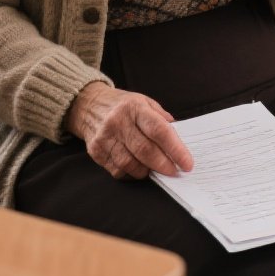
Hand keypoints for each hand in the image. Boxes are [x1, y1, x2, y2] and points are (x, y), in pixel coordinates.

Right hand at [65, 82, 192, 180]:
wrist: (88, 105)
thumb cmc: (122, 105)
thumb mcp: (144, 101)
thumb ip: (161, 118)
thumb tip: (179, 139)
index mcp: (134, 107)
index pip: (159, 130)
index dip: (175, 149)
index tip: (187, 163)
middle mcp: (118, 122)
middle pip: (145, 150)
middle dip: (164, 165)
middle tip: (175, 172)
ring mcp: (105, 137)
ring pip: (130, 164)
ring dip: (147, 171)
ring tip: (156, 169)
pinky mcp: (96, 151)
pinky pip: (118, 170)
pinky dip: (132, 174)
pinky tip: (138, 169)